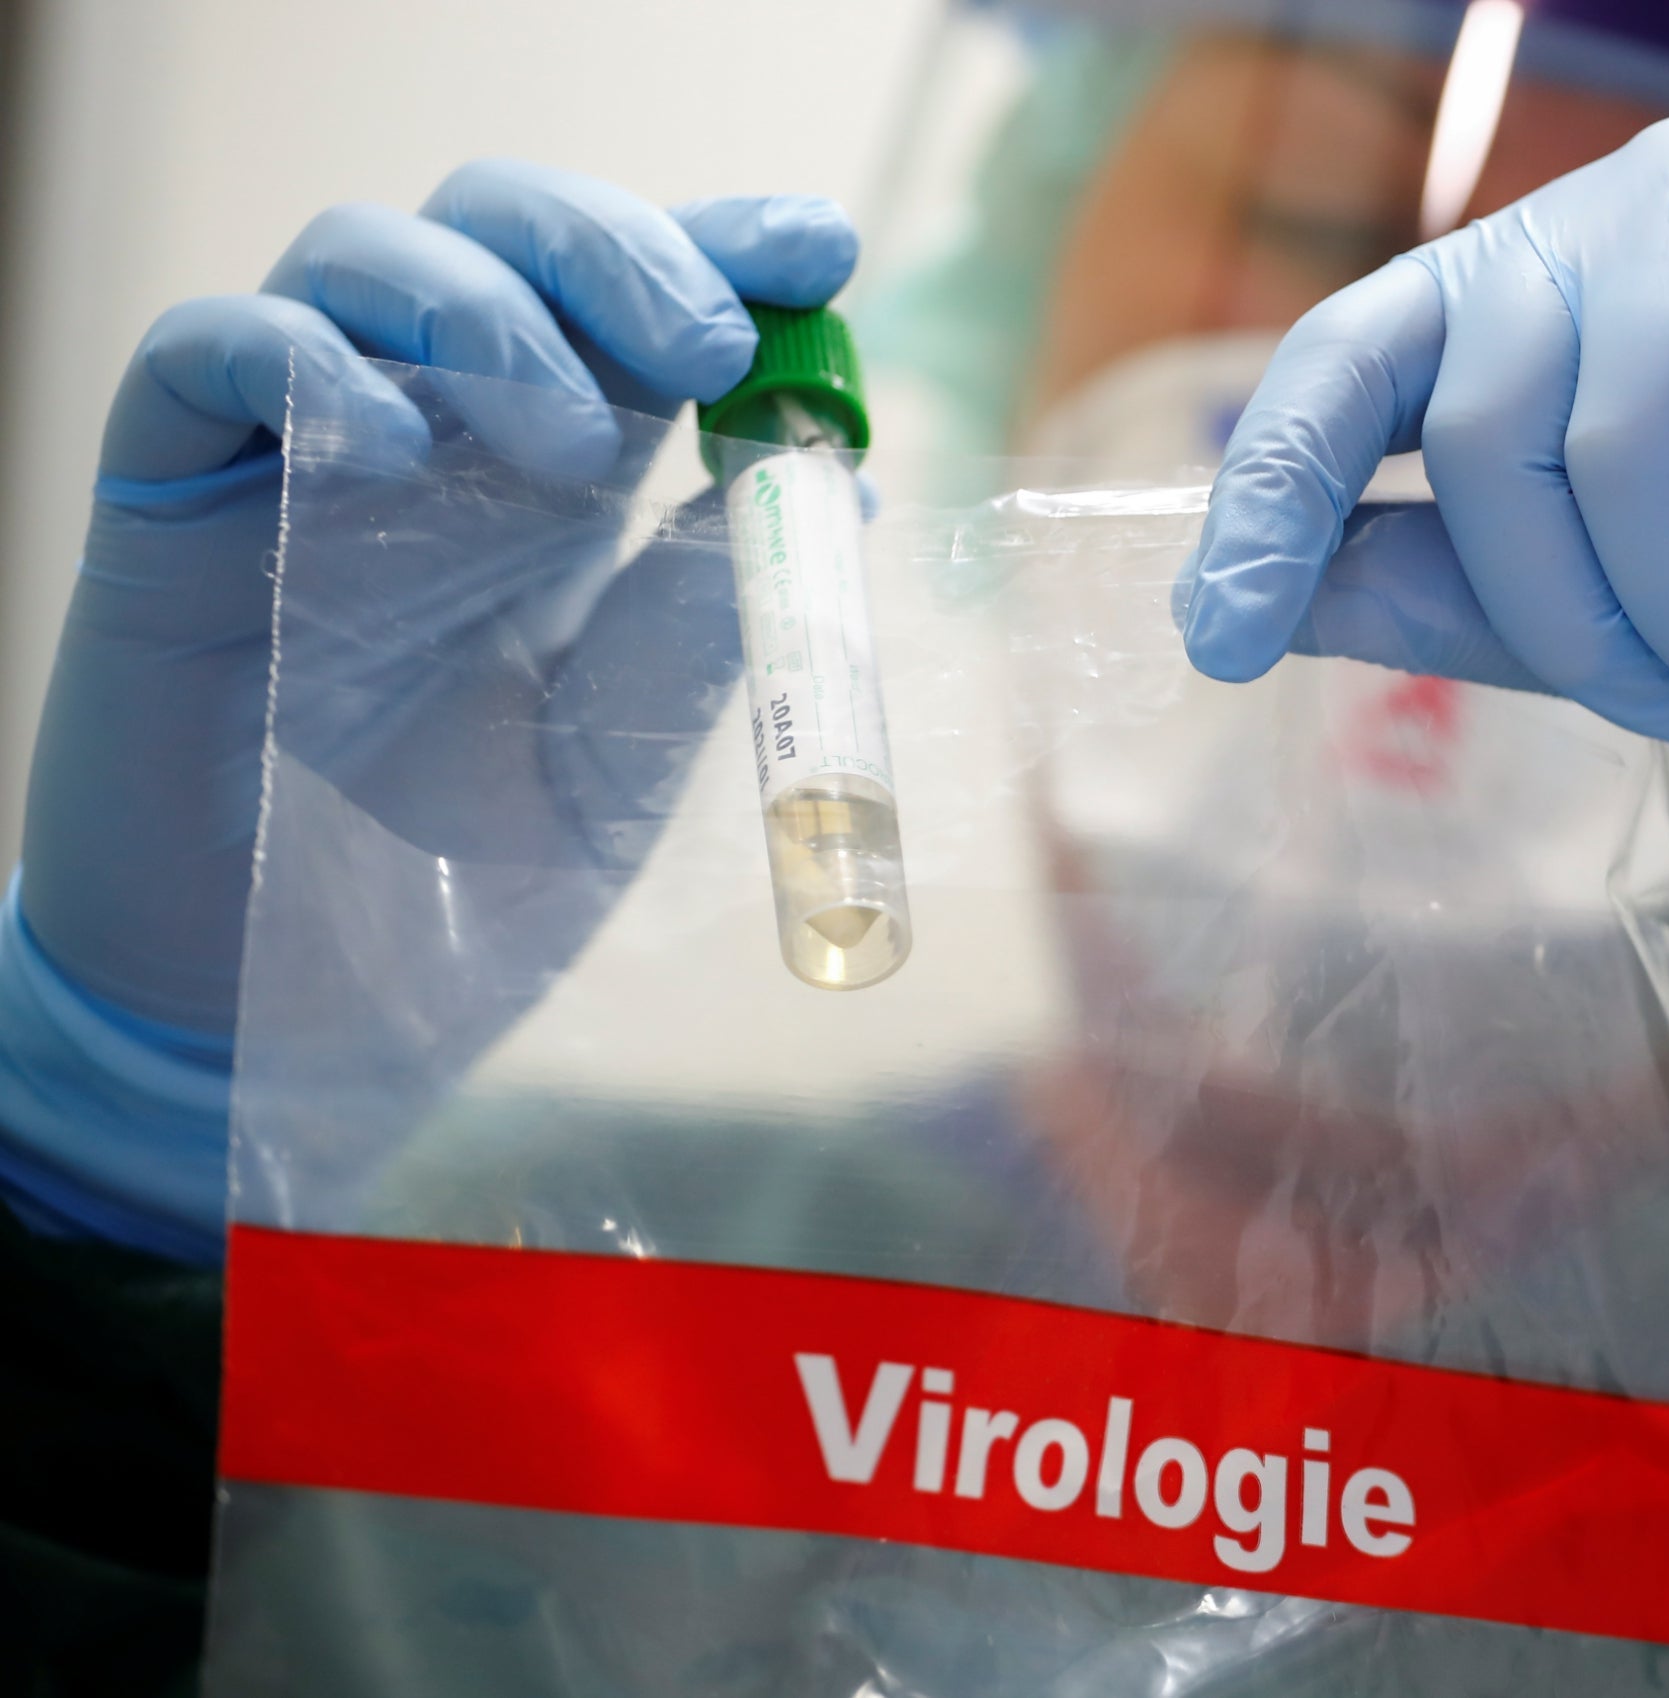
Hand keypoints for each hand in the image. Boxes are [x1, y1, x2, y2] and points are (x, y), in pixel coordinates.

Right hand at [20, 160, 857, 1034]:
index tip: (819, 244)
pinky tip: (397, 448)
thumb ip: (696, 633)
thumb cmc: (454, 893)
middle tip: (710, 345)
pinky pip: (207, 353)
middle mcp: (437, 434)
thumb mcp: (615, 766)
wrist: (287, 1020)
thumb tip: (834, 494)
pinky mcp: (172, 497)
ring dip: (488, 312)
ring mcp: (298, 453)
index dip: (724, 246)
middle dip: (621, 248)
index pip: (638, 307)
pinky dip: (309, 363)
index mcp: (560, 481)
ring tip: (573, 449)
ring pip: (362, 252)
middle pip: (510, 230)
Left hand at [1178, 117, 1668, 759]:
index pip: (1347, 362)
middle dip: (1577, 622)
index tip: (1220, 641)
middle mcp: (1609, 227)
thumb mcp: (1629, 628)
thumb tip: (1281, 595)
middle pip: (1488, 431)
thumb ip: (1463, 597)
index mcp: (1526, 311)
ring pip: (1626, 435)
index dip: (1271, 498)